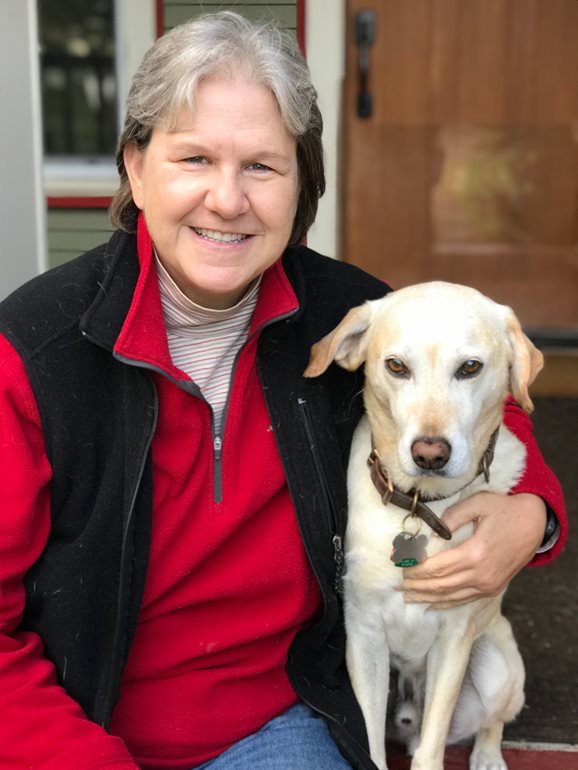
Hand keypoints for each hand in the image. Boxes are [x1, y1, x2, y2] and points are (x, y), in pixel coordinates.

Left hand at [401, 492, 546, 608]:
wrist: (535, 523)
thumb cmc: (505, 510)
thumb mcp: (478, 504)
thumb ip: (452, 517)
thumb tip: (433, 534)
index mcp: (475, 553)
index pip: (437, 568)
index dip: (416, 570)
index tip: (401, 567)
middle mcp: (482, 574)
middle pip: (441, 585)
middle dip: (417, 586)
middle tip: (398, 585)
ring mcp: (488, 584)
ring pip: (451, 596)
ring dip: (428, 598)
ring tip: (408, 598)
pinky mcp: (493, 588)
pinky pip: (465, 599)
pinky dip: (446, 603)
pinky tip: (432, 604)